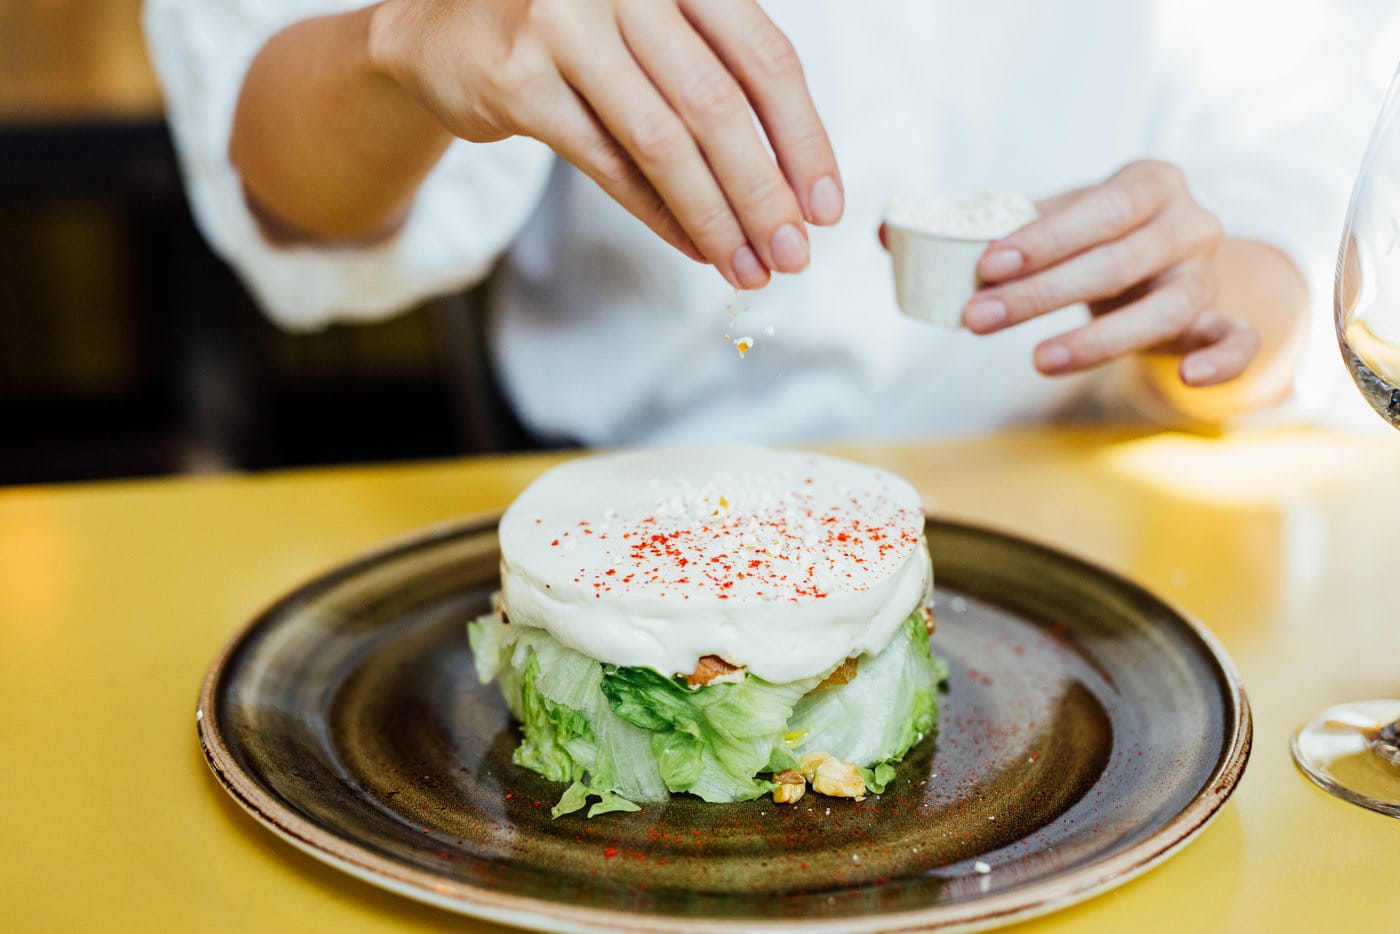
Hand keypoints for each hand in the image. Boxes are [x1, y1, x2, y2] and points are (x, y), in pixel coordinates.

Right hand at [367, 0, 842, 288]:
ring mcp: (565, 24)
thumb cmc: (572, 34)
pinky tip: (695, 246)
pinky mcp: (520, 79)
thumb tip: (791, 186)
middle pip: (718, 105)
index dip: (804, 138)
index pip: (764, 57)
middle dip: (764, 193)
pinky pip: (608, 165)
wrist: (441, 32)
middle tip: (793, 254)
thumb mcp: (652, 29)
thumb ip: (715, 78)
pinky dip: (659, 214)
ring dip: (715, 217)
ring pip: (664, 143)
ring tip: (747, 266)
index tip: (825, 204)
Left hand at [964, 160, 1256, 386]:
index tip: (987, 265)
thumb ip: (995, 227)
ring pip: (1166, 309)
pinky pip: (1238, 341)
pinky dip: (1221, 360)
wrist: (1162, 267)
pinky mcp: (1221, 321)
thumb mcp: (1058, 221)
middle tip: (978, 318)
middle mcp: (1191, 223)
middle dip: (1042, 294)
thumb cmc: (1096, 238)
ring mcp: (1209, 275)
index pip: (1100, 209)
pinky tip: (1189, 376)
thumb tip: (896, 236)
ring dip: (1096, 339)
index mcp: (1151, 182)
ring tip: (1036, 361)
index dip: (1045, 239)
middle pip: (1118, 262)